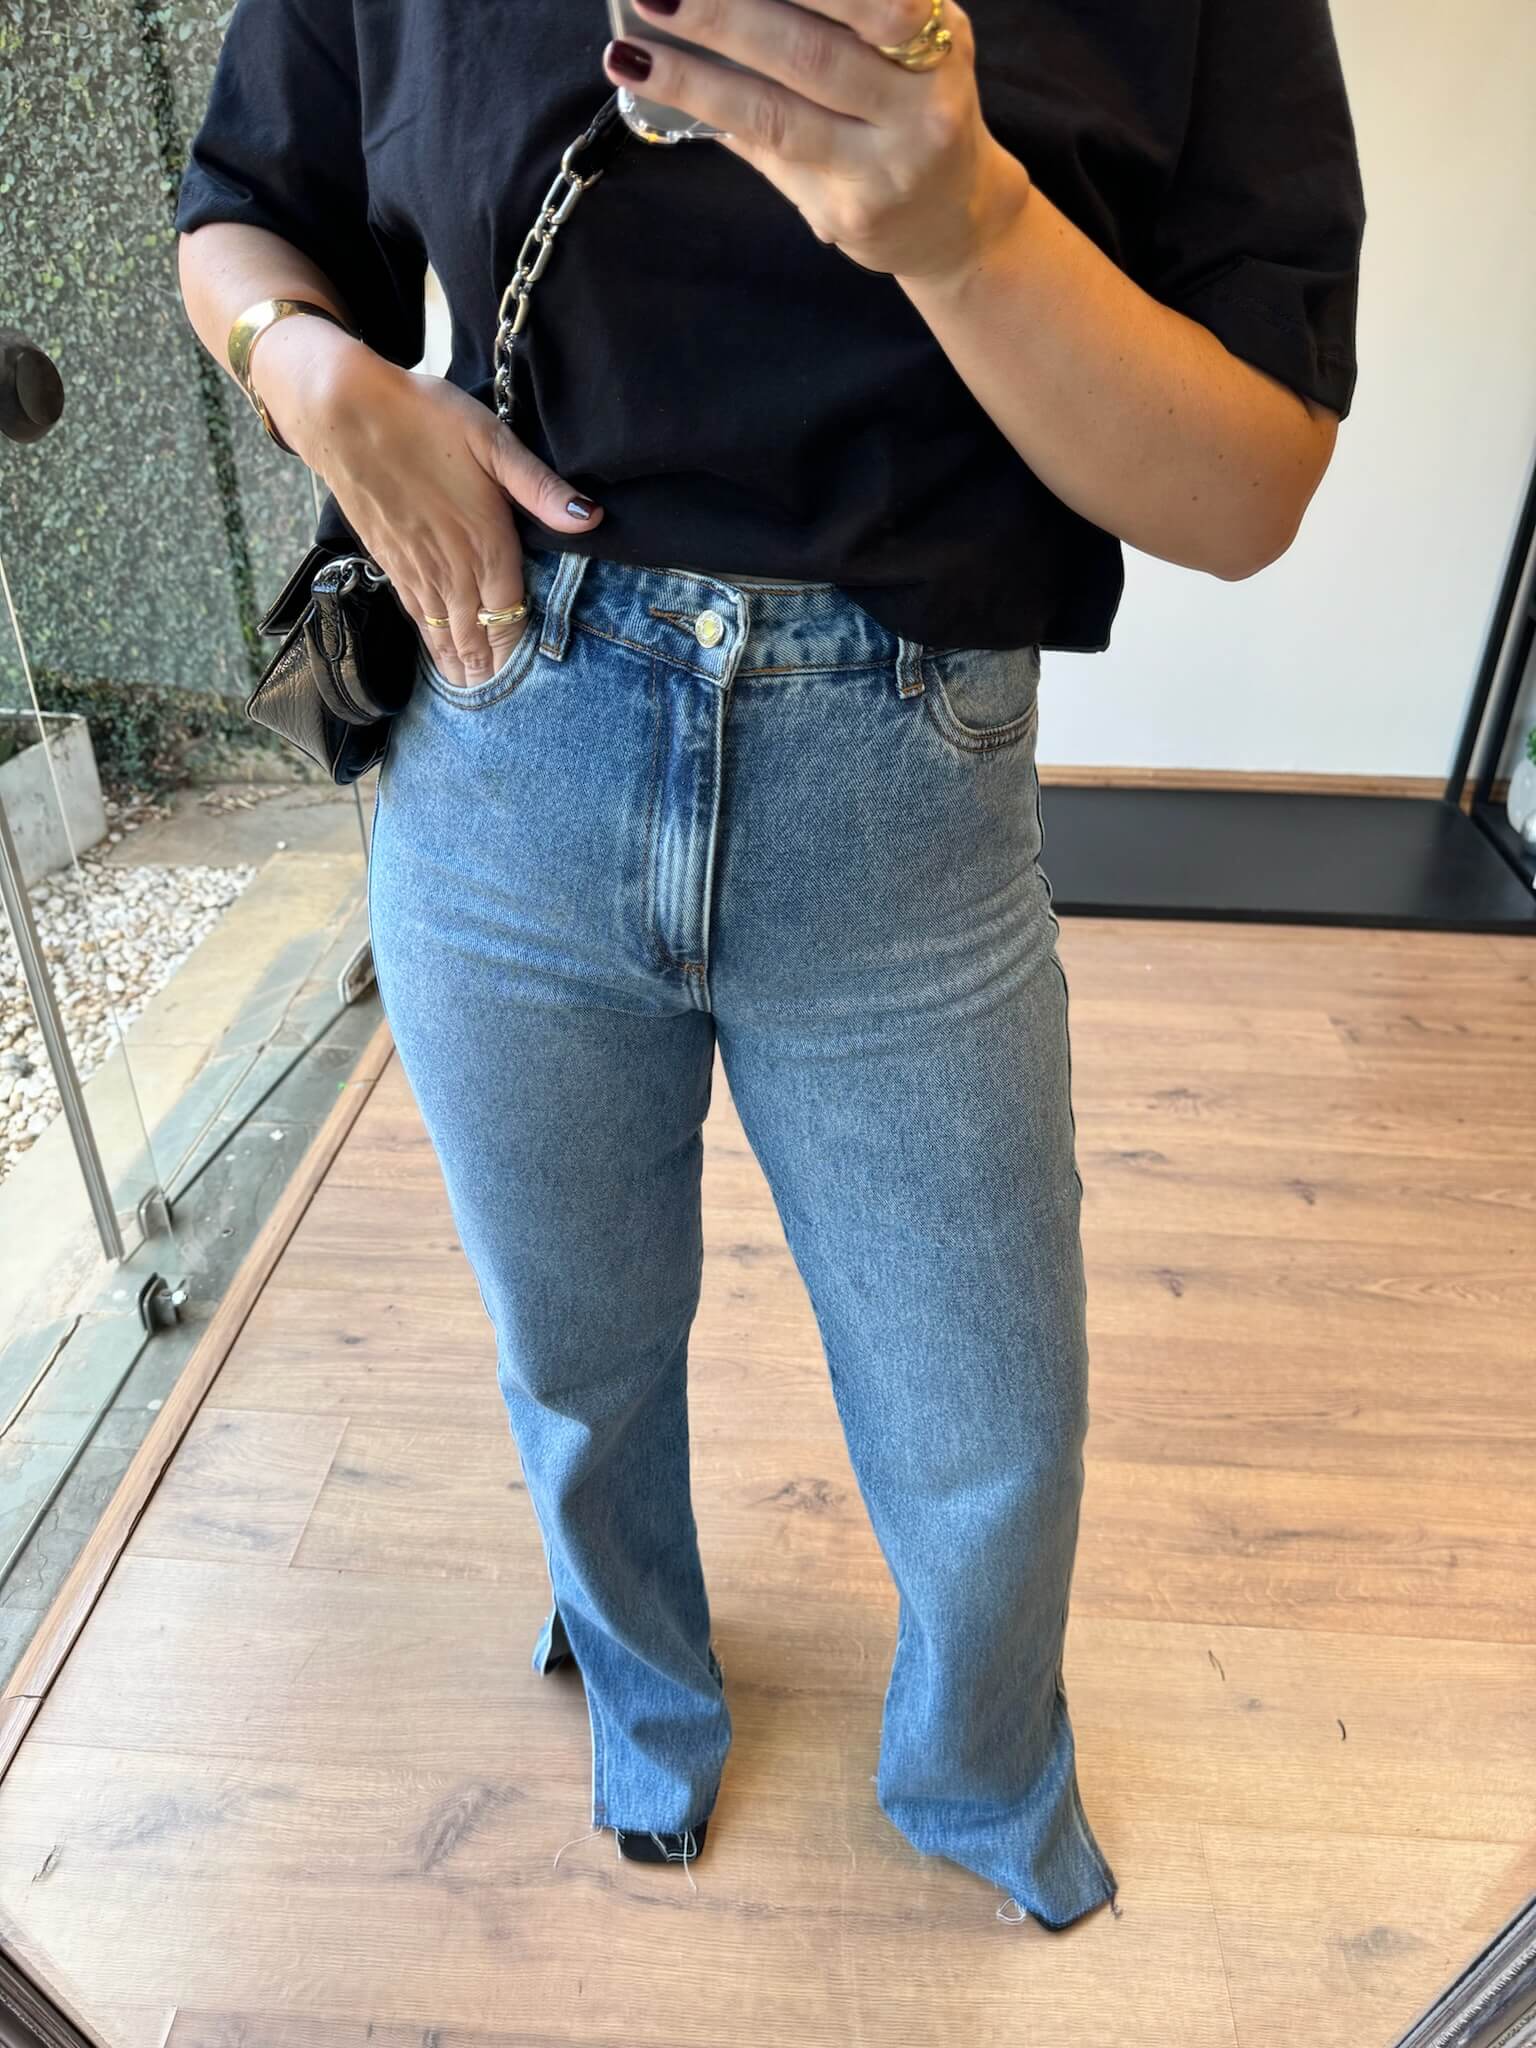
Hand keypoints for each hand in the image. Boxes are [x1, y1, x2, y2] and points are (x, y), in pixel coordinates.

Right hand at [252, 322, 602, 687]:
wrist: (342, 410)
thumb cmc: (423, 416)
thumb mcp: (492, 439)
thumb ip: (540, 487)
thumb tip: (590, 518)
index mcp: (485, 541)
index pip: (511, 615)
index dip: (522, 655)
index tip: (536, 689)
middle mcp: (452, 566)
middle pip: (478, 637)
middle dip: (494, 674)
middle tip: (512, 715)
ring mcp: (417, 569)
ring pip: (446, 635)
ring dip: (464, 669)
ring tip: (479, 700)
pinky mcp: (391, 563)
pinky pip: (417, 619)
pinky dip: (432, 647)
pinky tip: (441, 662)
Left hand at [604, 0, 1025, 284]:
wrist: (955, 221)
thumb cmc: (905, 113)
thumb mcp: (897, 48)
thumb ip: (831, 19)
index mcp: (935, 31)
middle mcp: (922, 95)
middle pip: (811, 48)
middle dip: (724, 14)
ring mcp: (891, 163)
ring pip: (780, 114)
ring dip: (696, 80)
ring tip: (631, 51)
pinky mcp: (855, 212)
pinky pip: (772, 160)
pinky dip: (715, 123)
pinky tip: (662, 99)